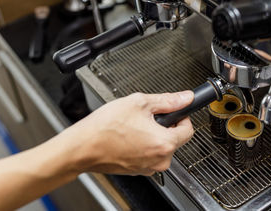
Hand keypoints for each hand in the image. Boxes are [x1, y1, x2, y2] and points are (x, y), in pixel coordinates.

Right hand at [60, 91, 193, 175]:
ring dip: (153, 136)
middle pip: (174, 139)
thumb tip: (185, 98)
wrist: (82, 147)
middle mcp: (160, 160)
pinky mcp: (137, 171)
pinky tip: (128, 136)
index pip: (188, 129)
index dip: (182, 116)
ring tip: (133, 126)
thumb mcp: (139, 103)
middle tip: (146, 116)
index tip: (174, 111)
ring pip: (160, 147)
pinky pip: (148, 155)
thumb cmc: (105, 127)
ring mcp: (148, 168)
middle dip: (165, 126)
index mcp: (165, 143)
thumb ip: (167, 100)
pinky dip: (143, 145)